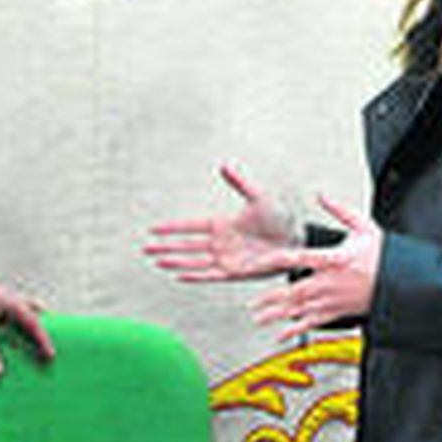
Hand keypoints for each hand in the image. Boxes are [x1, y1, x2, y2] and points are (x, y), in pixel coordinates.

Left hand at [0, 281, 53, 376]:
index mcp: (10, 302)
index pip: (33, 323)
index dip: (43, 339)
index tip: (50, 353)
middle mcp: (6, 296)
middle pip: (32, 305)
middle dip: (41, 315)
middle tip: (50, 323)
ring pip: (18, 303)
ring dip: (23, 312)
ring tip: (24, 325)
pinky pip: (3, 305)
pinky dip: (6, 314)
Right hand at [145, 164, 299, 281]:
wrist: (295, 239)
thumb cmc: (279, 217)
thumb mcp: (258, 197)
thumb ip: (239, 183)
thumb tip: (224, 165)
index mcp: (222, 224)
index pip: (190, 226)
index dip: (172, 228)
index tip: (153, 229)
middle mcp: (220, 242)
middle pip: (187, 245)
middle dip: (166, 247)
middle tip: (146, 249)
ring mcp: (226, 258)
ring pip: (194, 261)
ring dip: (176, 261)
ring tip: (158, 261)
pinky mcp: (234, 272)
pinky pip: (210, 275)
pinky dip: (195, 275)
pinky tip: (179, 274)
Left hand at [252, 196, 381, 342]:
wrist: (402, 282)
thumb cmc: (384, 256)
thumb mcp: (364, 227)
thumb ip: (340, 211)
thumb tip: (323, 197)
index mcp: (334, 259)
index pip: (299, 258)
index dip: (277, 259)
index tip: (260, 261)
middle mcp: (330, 282)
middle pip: (294, 290)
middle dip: (272, 297)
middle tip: (253, 301)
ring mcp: (333, 300)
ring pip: (300, 309)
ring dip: (278, 314)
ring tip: (259, 318)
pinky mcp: (338, 312)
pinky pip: (313, 323)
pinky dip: (295, 330)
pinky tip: (281, 335)